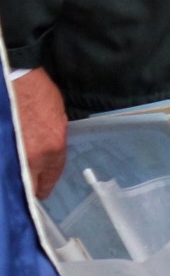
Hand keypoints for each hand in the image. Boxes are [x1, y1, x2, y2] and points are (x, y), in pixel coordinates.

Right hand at [14, 68, 65, 199]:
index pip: (49, 179)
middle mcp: (30, 157)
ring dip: (15, 182)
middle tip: (28, 191)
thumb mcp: (58, 123)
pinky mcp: (2, 150)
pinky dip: (7, 168)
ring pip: (13, 180)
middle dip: (29, 191)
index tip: (42, 193)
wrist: (18, 82)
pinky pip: (5, 166)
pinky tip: (8, 169)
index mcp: (52, 150)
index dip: (45, 188)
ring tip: (17, 181)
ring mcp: (12, 155)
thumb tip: (45, 162)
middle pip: (28, 188)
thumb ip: (53, 147)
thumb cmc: (41, 97)